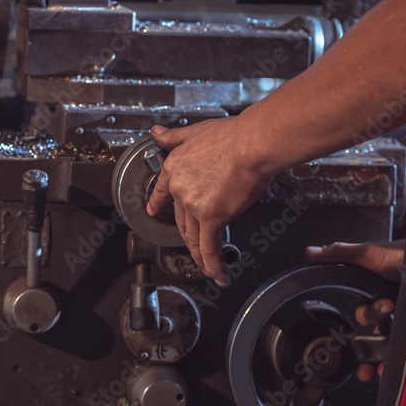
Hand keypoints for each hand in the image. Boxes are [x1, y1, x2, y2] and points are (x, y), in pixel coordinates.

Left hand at [145, 117, 273, 285]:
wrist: (252, 144)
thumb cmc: (233, 137)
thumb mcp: (194, 132)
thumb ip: (173, 137)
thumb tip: (157, 133)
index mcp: (174, 168)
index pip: (162, 193)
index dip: (158, 205)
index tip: (153, 211)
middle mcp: (180, 188)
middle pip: (181, 219)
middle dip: (188, 235)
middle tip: (193, 245)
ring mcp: (194, 205)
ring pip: (192, 237)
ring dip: (199, 255)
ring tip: (206, 268)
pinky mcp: (212, 217)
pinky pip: (208, 247)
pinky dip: (212, 264)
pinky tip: (217, 274)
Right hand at [305, 241, 404, 379]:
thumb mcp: (369, 253)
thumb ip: (339, 254)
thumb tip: (311, 252)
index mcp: (382, 291)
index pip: (368, 312)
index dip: (366, 317)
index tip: (373, 315)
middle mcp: (399, 306)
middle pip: (379, 331)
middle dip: (367, 347)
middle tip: (366, 351)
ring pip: (392, 343)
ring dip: (380, 358)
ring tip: (377, 371)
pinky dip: (400, 361)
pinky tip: (392, 369)